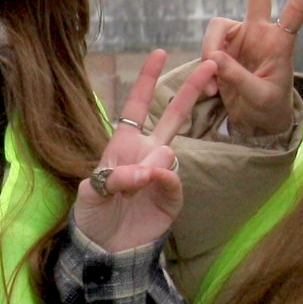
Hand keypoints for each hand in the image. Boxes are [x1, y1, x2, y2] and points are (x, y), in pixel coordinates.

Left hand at [72, 49, 217, 253]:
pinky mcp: (171, 198)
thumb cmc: (93, 216)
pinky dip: (163, 177)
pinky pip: (173, 180)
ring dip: (153, 160)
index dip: (146, 81)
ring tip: (135, 181)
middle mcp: (146, 154)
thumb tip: (149, 169)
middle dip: (190, 90)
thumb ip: (116, 176)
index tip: (157, 53)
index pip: (136, 107)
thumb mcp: (91, 192)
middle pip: (172, 116)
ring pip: (171, 148)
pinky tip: (151, 181)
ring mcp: (161, 175)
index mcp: (122, 145)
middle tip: (211, 64)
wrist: (104, 250)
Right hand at [198, 0, 302, 141]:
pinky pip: (207, 47)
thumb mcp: (260, 98)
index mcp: (281, 43)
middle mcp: (260, 32)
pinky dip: (205, 66)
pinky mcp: (221, 48)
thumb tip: (215, 57)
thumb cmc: (268, 109)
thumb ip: (239, 78)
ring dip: (210, 54)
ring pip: (216, 30)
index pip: (296, 10)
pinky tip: (212, 88)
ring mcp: (239, 38)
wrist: (255, 122)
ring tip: (216, 85)